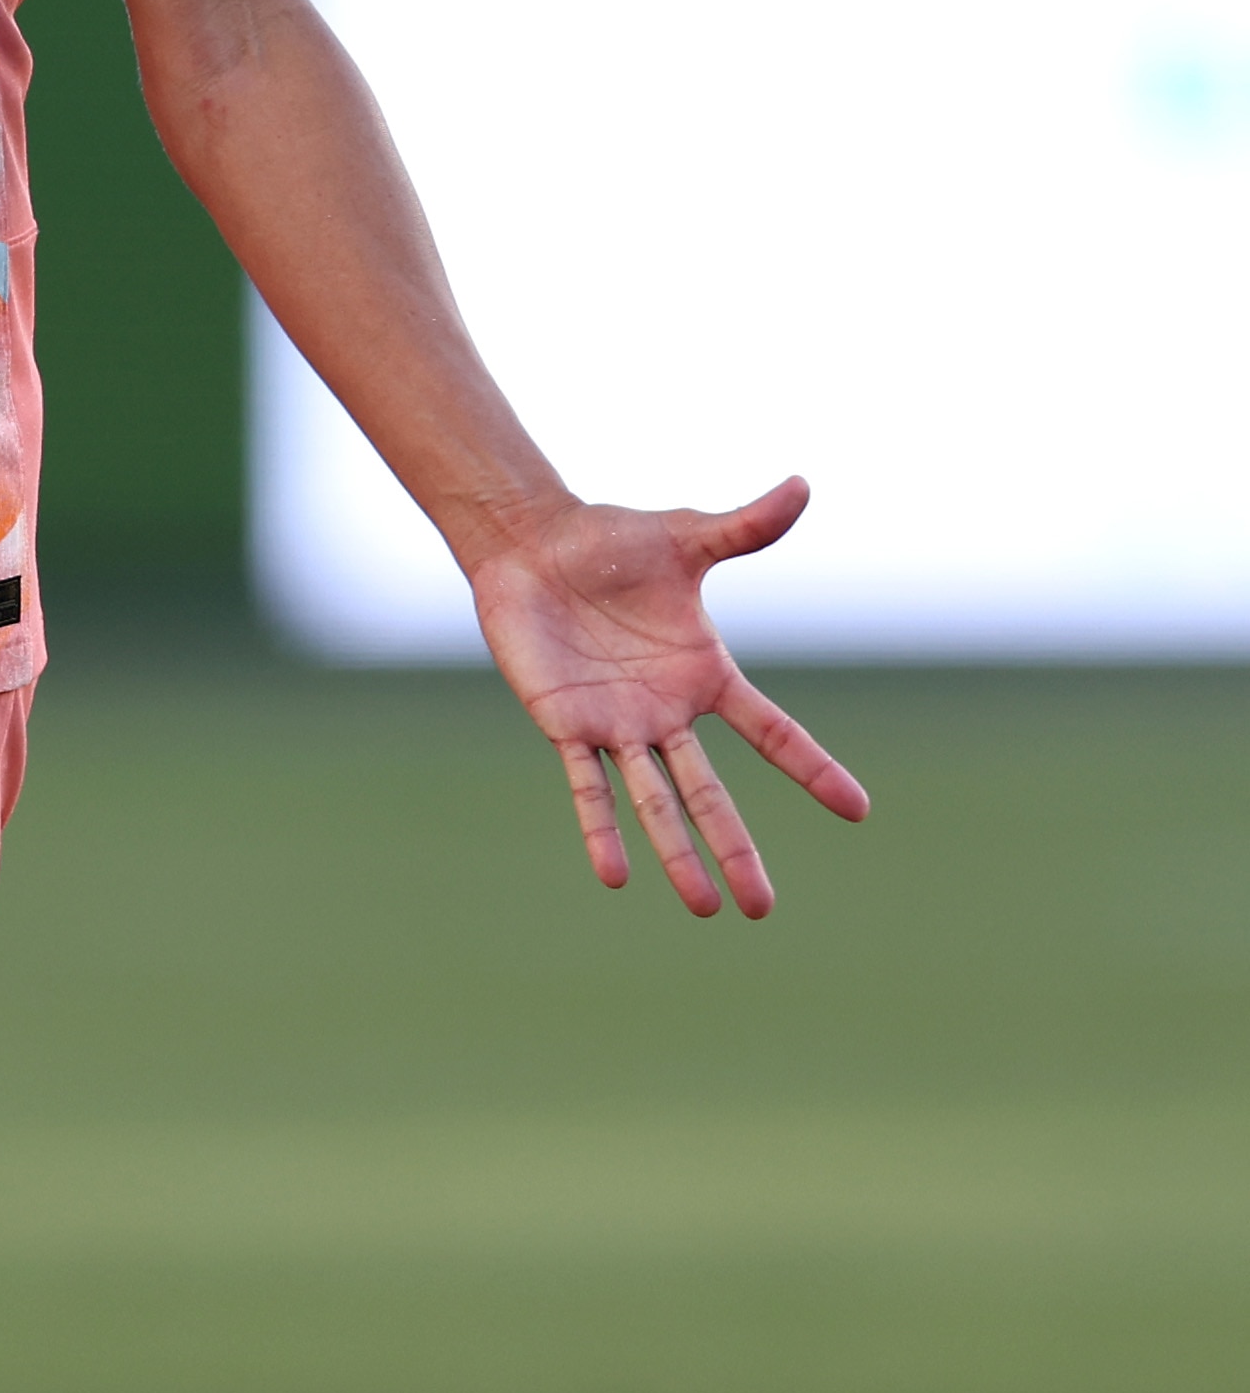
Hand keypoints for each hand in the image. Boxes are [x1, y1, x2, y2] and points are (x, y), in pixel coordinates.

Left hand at [466, 477, 866, 920]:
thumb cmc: (611, 541)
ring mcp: (618, 725)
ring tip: (708, 908)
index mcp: (705, 674)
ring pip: (655, 802)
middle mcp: (667, 712)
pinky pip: (587, 787)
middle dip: (737, 849)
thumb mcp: (686, 537)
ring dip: (678, 854)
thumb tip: (803, 485)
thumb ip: (744, 527)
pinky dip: (600, 828)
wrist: (533, 545)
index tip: (859, 811)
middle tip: (763, 907)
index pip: (772, 733)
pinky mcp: (565, 724)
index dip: (812, 769)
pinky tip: (615, 875)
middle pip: (710, 793)